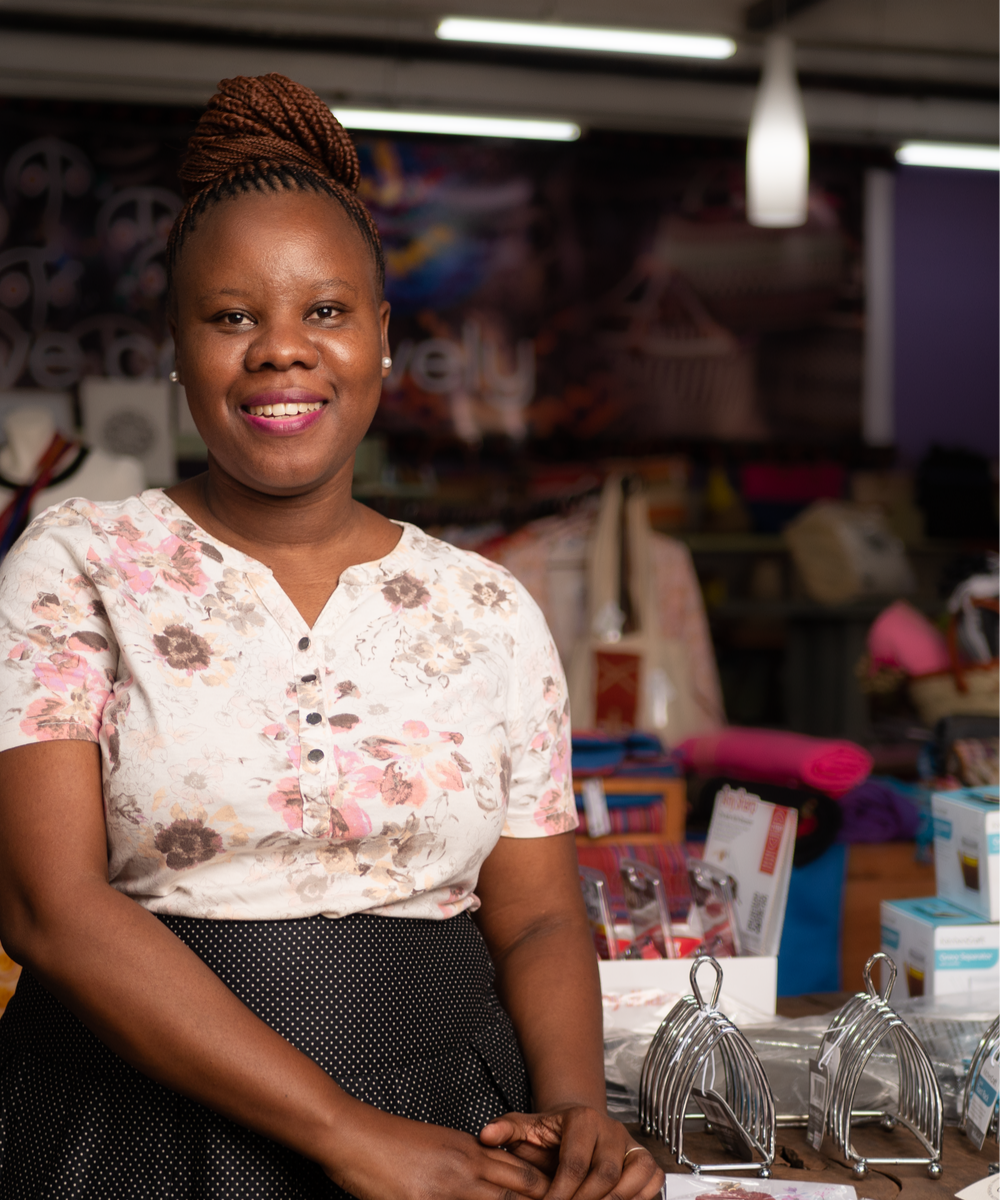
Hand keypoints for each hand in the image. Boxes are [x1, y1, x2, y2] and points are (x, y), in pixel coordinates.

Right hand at [322, 1105, 552, 1199]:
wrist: (353, 1133)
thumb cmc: (390, 1142)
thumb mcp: (437, 1145)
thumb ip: (466, 1163)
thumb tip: (488, 1181)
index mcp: (471, 1151)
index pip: (524, 1173)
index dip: (547, 1192)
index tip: (565, 1199)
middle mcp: (466, 1167)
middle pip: (524, 1190)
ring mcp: (447, 1188)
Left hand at [479, 1107, 663, 1199]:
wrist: (578, 1124)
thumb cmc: (550, 1133)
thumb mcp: (525, 1127)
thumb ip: (506, 1130)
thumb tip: (485, 1136)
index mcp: (582, 1119)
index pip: (574, 1163)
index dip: (561, 1193)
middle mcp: (610, 1128)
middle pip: (605, 1174)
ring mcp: (630, 1143)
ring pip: (634, 1176)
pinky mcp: (644, 1158)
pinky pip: (652, 1179)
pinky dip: (640, 1197)